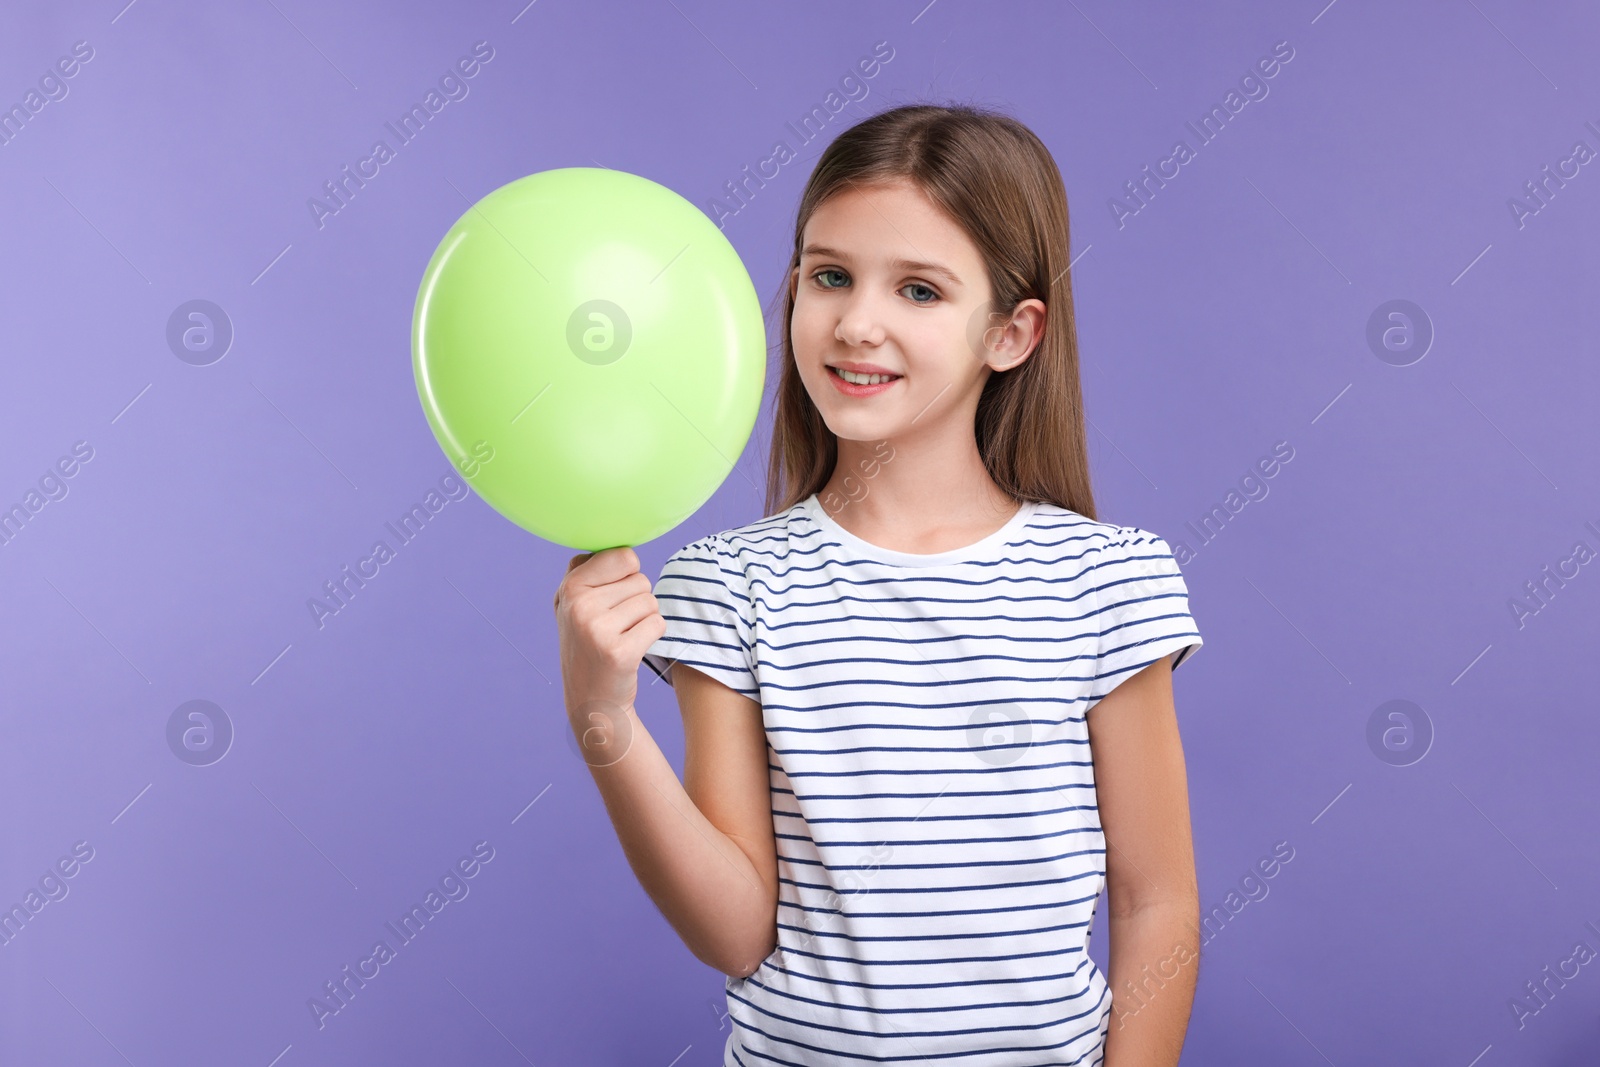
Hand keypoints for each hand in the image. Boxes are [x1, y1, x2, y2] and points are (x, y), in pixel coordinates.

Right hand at [553, 547, 666, 713]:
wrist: (591, 701)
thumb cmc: (590, 644)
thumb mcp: (573, 604)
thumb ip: (589, 571)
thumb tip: (621, 545)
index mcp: (569, 587)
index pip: (624, 556)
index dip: (628, 575)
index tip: (610, 598)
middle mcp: (579, 605)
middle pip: (641, 580)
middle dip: (636, 601)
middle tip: (614, 627)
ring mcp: (597, 629)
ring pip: (650, 602)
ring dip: (644, 619)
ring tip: (621, 638)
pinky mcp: (619, 652)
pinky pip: (658, 624)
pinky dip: (652, 636)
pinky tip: (631, 650)